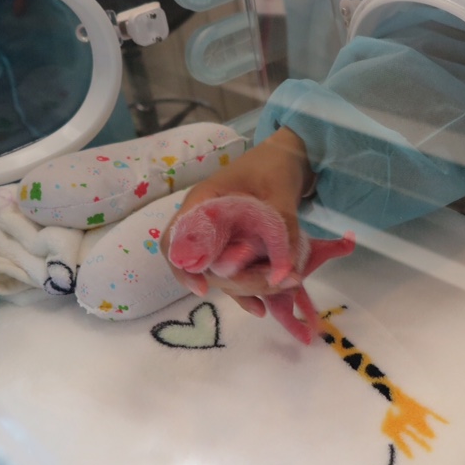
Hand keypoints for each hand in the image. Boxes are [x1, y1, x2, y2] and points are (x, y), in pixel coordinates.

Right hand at [164, 128, 332, 332]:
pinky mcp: (235, 247)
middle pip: (202, 265)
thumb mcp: (280, 193)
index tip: (204, 288)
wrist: (289, 156)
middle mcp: (204, 224)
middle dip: (233, 282)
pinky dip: (247, 290)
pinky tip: (263, 308)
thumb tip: (285, 271)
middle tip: (267, 289)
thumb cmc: (275, 165)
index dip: (182, 268)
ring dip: (244, 288)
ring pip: (219, 273)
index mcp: (202, 203)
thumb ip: (283, 230)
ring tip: (275, 295)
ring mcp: (219, 237)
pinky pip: (234, 273)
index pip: (175, 241)